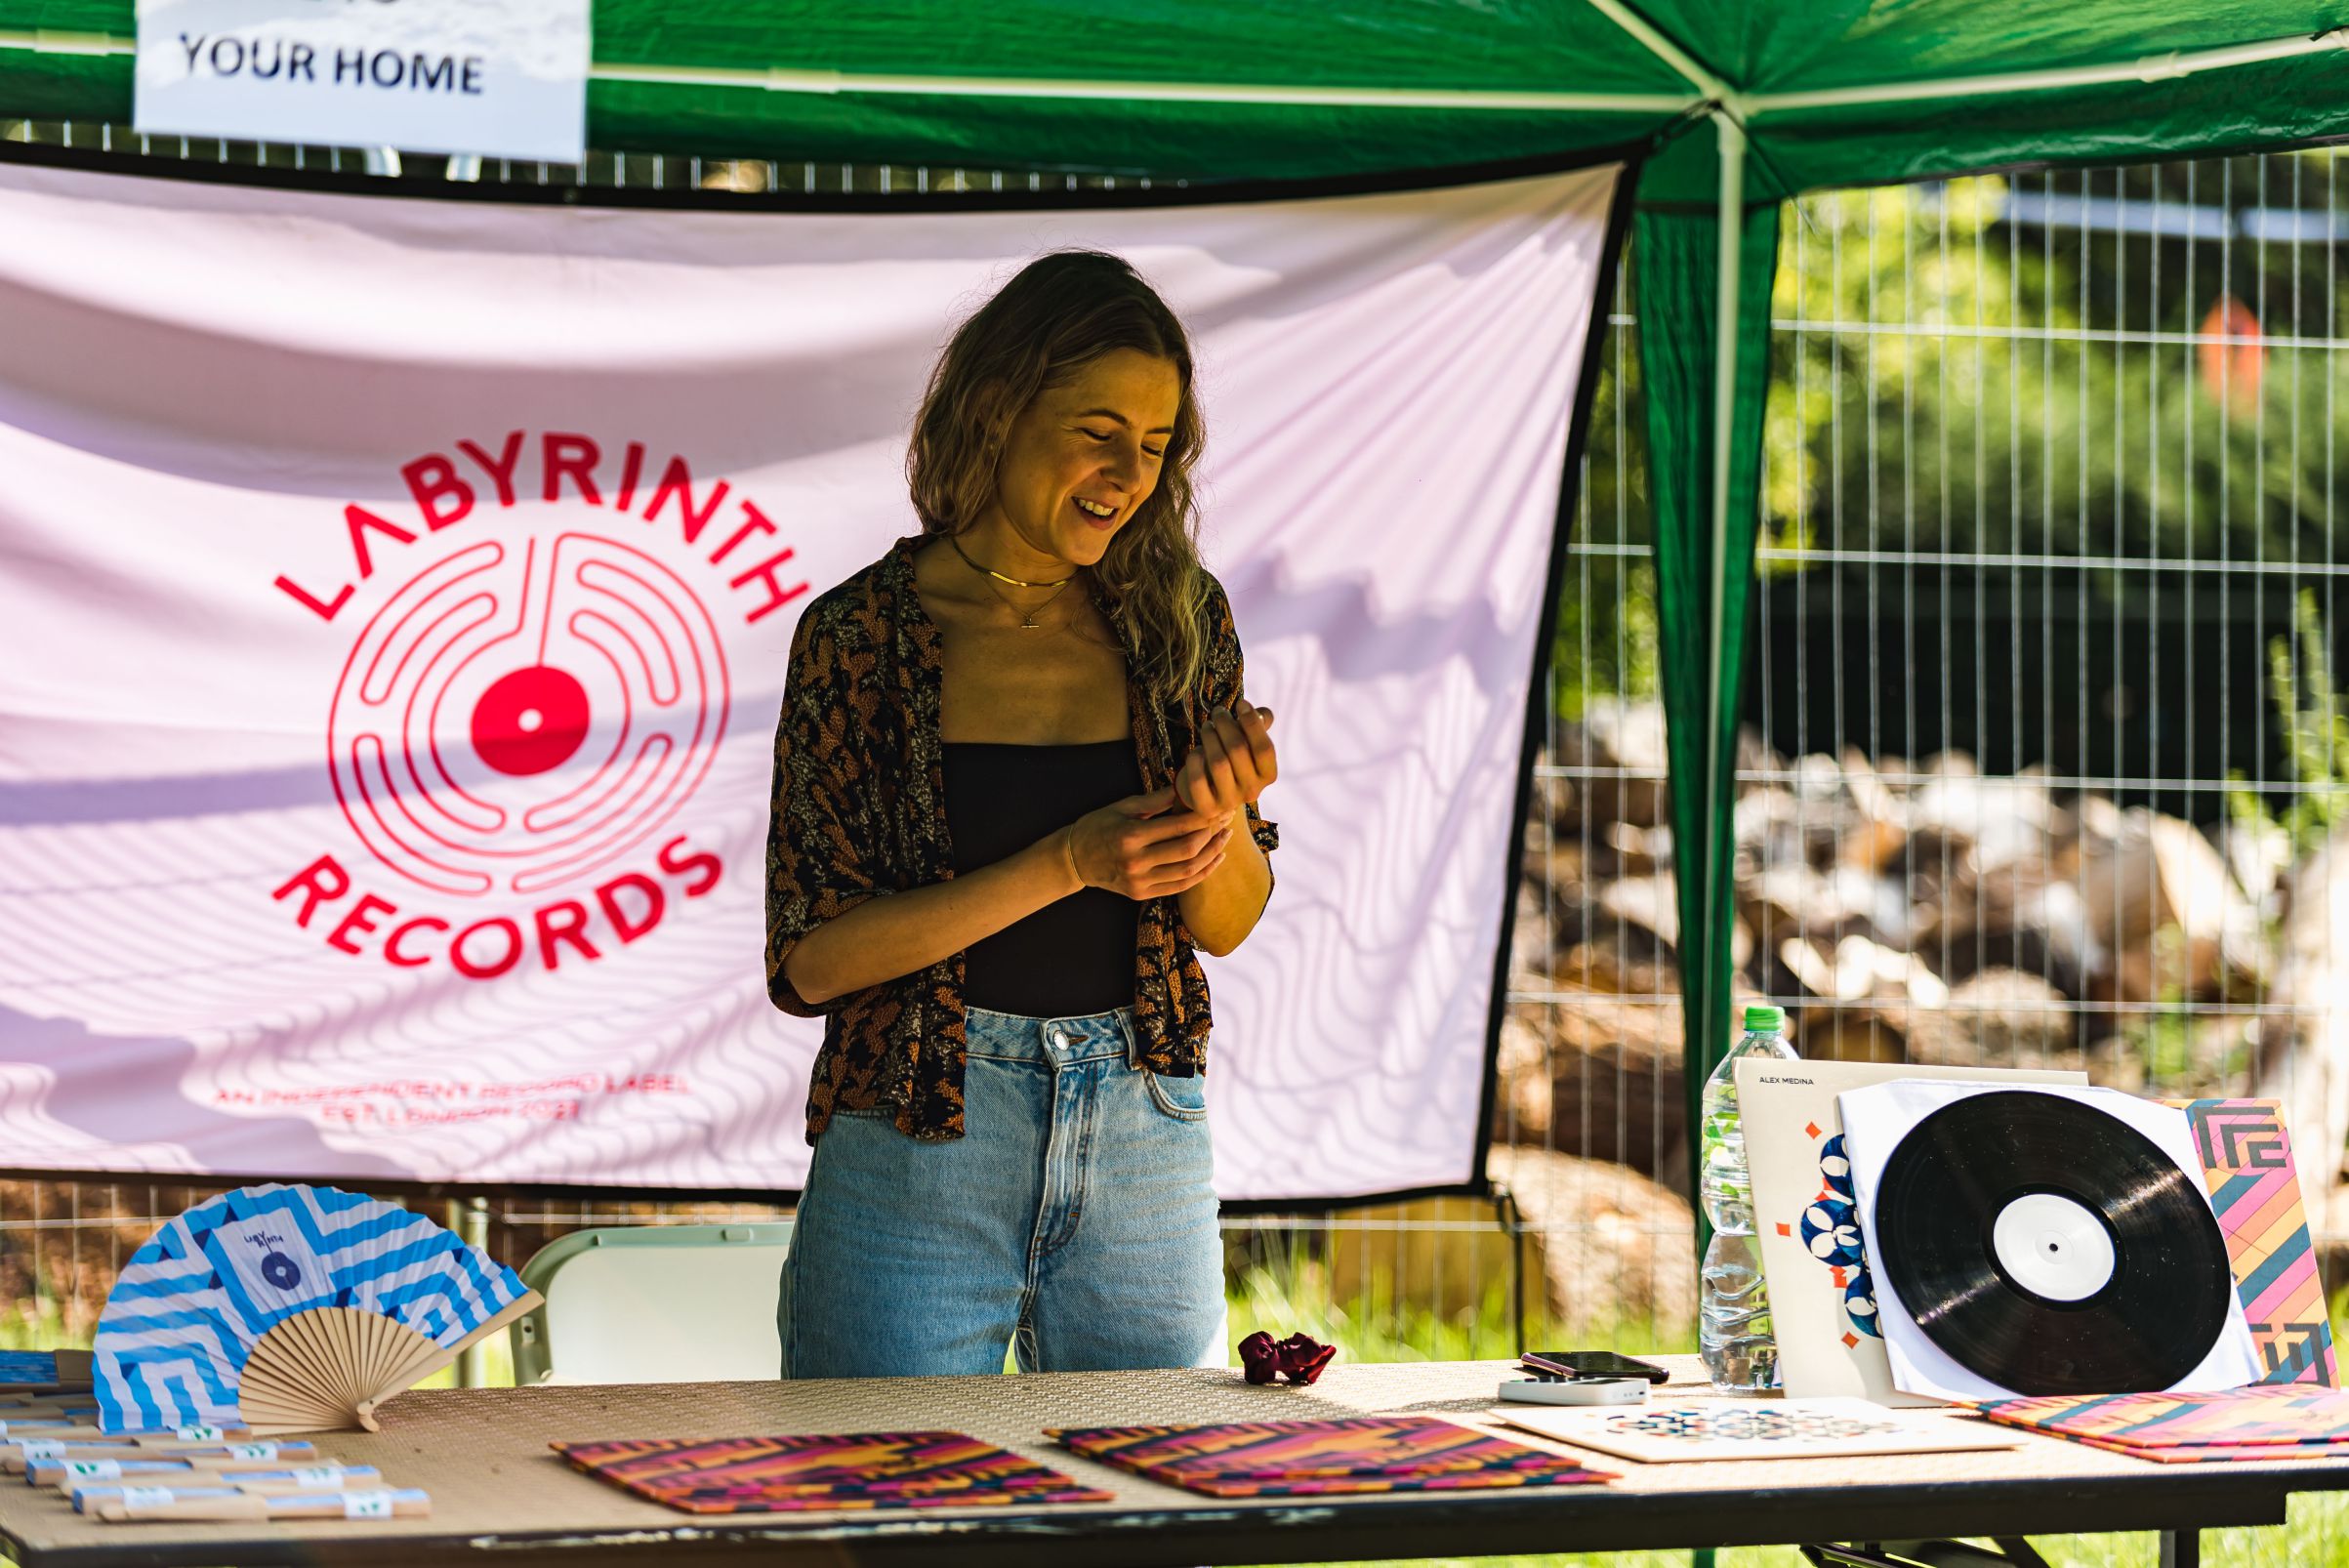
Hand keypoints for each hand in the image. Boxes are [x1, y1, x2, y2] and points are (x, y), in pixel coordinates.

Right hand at [1062, 787, 1232, 898]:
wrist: (1075, 859)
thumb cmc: (1099, 826)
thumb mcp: (1124, 807)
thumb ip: (1157, 800)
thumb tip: (1187, 786)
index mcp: (1131, 835)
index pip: (1178, 826)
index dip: (1204, 817)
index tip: (1218, 806)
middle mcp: (1136, 862)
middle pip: (1187, 850)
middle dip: (1212, 834)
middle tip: (1226, 821)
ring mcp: (1139, 882)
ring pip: (1188, 871)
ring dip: (1212, 854)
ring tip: (1224, 839)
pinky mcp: (1141, 894)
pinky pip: (1180, 887)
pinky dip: (1201, 874)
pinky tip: (1214, 859)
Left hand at [1174, 696, 1276, 821]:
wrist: (1209, 792)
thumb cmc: (1232, 760)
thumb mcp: (1248, 743)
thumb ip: (1259, 726)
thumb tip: (1264, 714)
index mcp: (1267, 775)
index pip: (1264, 748)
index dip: (1252, 723)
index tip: (1240, 703)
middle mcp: (1252, 791)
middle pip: (1238, 750)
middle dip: (1225, 724)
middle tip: (1217, 712)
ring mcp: (1229, 802)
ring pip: (1218, 762)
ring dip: (1209, 738)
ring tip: (1207, 727)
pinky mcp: (1206, 808)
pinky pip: (1198, 779)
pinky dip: (1195, 760)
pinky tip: (1196, 751)